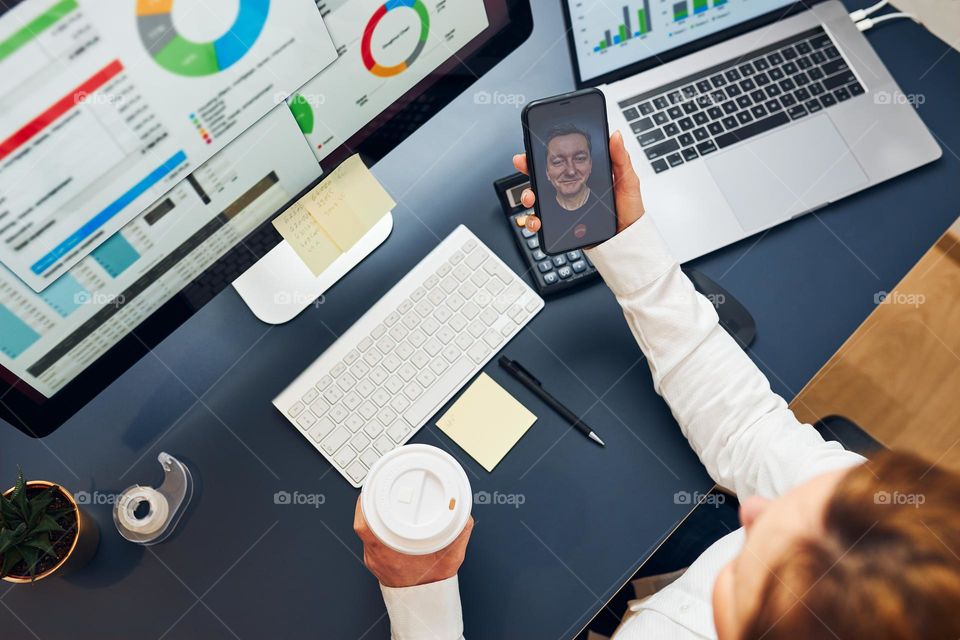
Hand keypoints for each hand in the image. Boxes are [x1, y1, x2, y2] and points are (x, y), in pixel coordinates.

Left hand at [353, 497, 473, 587]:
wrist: (424, 604)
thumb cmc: (433, 585)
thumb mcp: (450, 557)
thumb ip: (459, 533)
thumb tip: (464, 517)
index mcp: (390, 553)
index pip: (365, 525)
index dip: (364, 504)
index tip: (370, 490)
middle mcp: (378, 557)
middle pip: (363, 525)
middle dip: (368, 504)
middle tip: (375, 489)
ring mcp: (375, 561)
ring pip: (366, 532)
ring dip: (371, 516)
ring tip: (378, 500)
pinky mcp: (376, 563)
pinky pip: (370, 541)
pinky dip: (375, 528)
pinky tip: (383, 522)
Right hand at [512, 130, 644, 235]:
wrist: (627, 239)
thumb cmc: (628, 210)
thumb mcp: (628, 181)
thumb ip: (621, 158)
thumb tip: (616, 135)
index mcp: (583, 176)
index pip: (559, 161)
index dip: (542, 154)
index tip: (531, 149)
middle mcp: (570, 190)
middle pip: (542, 178)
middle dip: (527, 170)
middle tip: (524, 166)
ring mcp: (564, 207)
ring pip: (537, 200)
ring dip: (528, 196)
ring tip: (532, 198)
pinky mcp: (562, 225)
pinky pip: (542, 222)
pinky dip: (534, 221)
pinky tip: (537, 221)